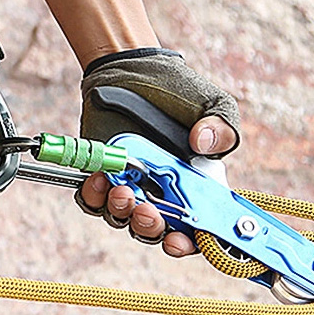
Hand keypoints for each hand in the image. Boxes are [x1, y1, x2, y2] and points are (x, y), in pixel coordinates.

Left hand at [77, 48, 240, 256]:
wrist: (134, 70)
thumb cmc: (179, 92)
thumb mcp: (214, 106)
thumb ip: (221, 128)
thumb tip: (204, 145)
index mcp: (195, 188)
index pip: (195, 232)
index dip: (188, 244)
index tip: (180, 242)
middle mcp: (162, 192)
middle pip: (155, 231)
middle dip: (150, 228)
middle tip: (147, 211)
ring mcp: (130, 185)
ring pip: (122, 218)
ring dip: (121, 212)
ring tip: (121, 192)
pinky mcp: (101, 174)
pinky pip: (92, 199)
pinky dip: (93, 196)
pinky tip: (99, 178)